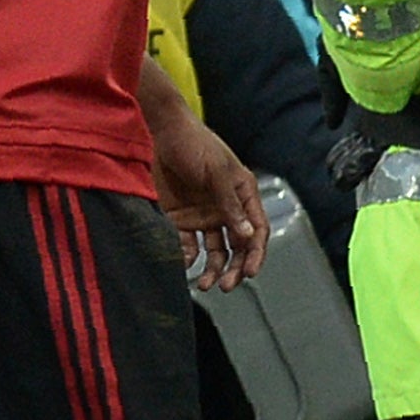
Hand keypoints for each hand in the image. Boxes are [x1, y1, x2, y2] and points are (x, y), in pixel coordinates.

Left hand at [151, 114, 267, 291]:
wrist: (162, 133)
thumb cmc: (196, 145)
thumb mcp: (216, 173)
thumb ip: (231, 205)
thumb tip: (248, 235)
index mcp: (243, 195)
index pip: (257, 230)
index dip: (256, 253)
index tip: (250, 273)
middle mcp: (227, 209)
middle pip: (237, 246)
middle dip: (235, 268)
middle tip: (226, 286)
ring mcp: (205, 214)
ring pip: (215, 251)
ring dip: (212, 269)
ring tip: (203, 284)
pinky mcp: (182, 218)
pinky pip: (188, 244)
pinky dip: (187, 257)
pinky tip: (183, 262)